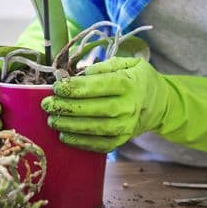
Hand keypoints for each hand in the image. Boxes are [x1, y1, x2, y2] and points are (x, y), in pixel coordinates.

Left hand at [41, 57, 169, 151]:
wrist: (159, 104)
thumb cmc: (138, 80)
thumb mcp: (129, 63)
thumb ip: (106, 66)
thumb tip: (82, 73)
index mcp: (129, 84)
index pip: (99, 86)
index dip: (76, 87)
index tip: (57, 86)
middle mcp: (129, 107)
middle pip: (94, 109)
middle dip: (67, 107)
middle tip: (47, 104)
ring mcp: (126, 126)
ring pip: (95, 129)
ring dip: (70, 125)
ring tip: (51, 120)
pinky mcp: (122, 140)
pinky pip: (100, 145)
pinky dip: (80, 142)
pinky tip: (65, 135)